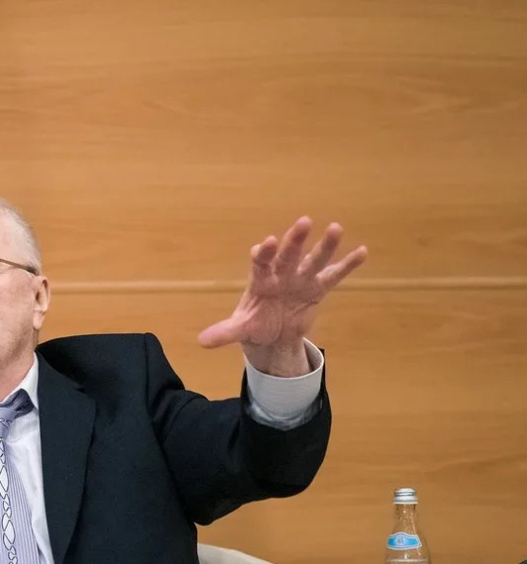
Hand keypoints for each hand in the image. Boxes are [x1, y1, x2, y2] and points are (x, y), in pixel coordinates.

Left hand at [198, 217, 366, 375]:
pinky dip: (347, 265)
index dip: (265, 253)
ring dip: (325, 246)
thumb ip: (224, 333)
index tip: (267, 244)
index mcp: (260, 281)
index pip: (261, 263)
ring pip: (313, 260)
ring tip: (335, 228)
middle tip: (303, 222)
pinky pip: (334, 275)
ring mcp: (301, 279)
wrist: (273, 335)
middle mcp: (281, 274)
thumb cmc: (254, 325)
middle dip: (295, 240)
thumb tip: (201, 342)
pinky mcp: (318, 288)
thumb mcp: (240, 329)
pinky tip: (361, 252)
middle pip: (288, 255)